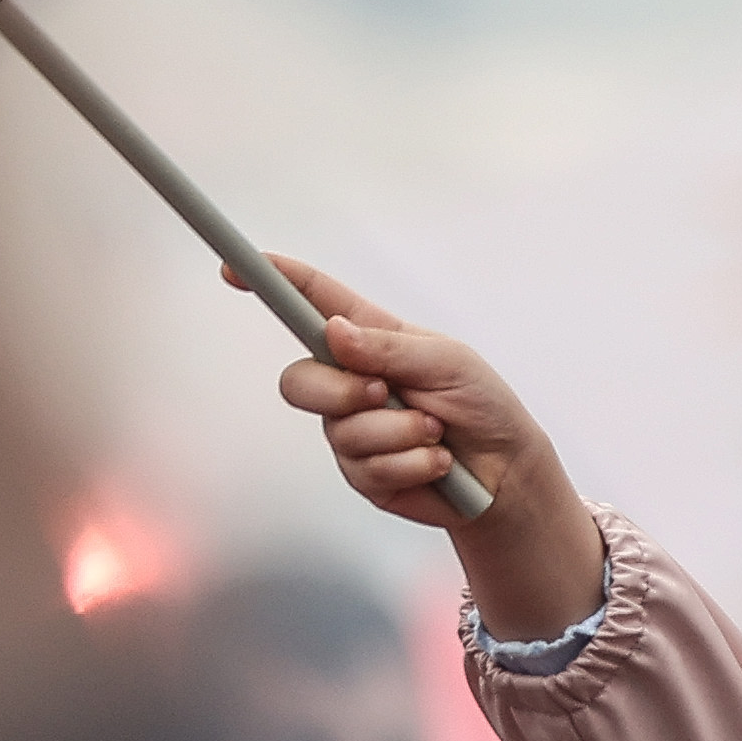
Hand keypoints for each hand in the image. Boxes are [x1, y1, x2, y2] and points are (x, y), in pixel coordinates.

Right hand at [266, 255, 604, 637]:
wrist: (506, 473)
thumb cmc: (483, 404)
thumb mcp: (449, 363)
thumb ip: (390, 348)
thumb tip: (335, 332)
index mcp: (371, 338)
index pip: (312, 302)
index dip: (271, 281)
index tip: (235, 267)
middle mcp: (351, 381)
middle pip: (298, 382)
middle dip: (341, 392)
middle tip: (386, 394)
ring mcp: (352, 430)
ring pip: (339, 432)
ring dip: (398, 434)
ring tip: (436, 433)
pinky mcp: (363, 473)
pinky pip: (365, 469)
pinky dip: (410, 464)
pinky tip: (436, 462)